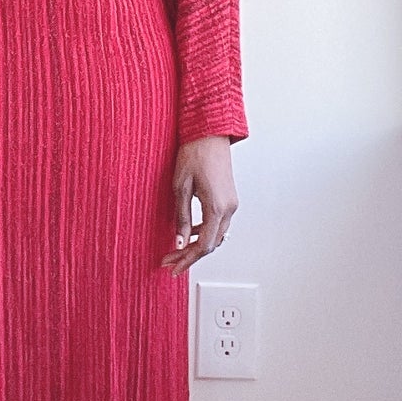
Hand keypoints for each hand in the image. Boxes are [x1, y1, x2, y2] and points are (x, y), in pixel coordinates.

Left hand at [161, 134, 237, 274]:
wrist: (209, 133)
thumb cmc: (195, 153)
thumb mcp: (181, 187)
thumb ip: (181, 217)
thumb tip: (178, 241)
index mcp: (217, 207)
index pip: (203, 245)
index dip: (187, 259)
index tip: (174, 267)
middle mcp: (228, 208)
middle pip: (211, 244)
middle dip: (190, 255)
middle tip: (170, 262)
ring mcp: (231, 203)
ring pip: (216, 235)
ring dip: (197, 245)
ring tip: (176, 250)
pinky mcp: (228, 198)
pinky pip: (218, 223)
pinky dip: (203, 232)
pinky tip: (188, 232)